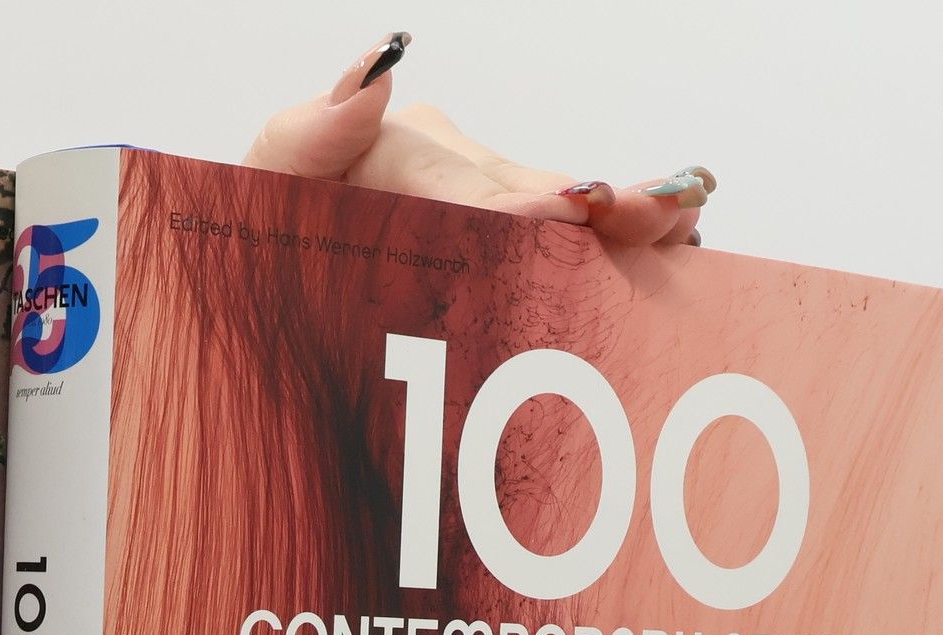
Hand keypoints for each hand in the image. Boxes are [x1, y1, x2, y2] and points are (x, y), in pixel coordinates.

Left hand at [246, 32, 711, 247]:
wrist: (255, 255)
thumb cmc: (253, 228)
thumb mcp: (261, 183)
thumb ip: (303, 135)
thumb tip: (378, 71)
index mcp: (398, 153)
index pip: (469, 189)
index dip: (523, 207)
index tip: (573, 213)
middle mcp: (452, 166)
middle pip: (535, 195)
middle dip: (603, 208)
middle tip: (664, 211)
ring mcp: (484, 195)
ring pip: (563, 210)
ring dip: (631, 215)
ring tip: (688, 212)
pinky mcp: (499, 227)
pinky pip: (563, 233)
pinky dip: (621, 237)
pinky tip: (678, 235)